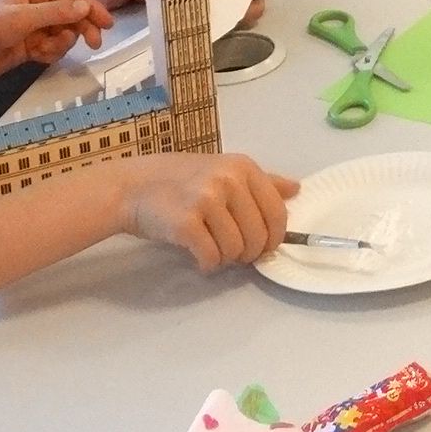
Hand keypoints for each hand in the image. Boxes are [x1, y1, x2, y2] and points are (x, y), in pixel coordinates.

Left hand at [0, 0, 107, 88]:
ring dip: (60, 43)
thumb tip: (86, 8)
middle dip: (81, 29)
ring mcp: (34, 25)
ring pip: (64, 33)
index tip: (109, 23)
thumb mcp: (23, 19)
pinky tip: (36, 56)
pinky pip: (52, 47)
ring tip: (45, 50)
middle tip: (94, 44)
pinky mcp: (30, 44)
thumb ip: (57, 13)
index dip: (92, 8)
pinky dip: (49, 53)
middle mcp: (37, 3)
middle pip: (72, 15)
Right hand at [121, 153, 299, 270]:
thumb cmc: (181, 179)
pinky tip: (198, 256)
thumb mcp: (224, 170)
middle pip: (259, 236)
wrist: (133, 186)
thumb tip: (297, 189)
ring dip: (226, 258)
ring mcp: (206, 200)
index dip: (274, 238)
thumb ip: (262, 181)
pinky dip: (207, 264)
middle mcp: (228, 180)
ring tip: (212, 249)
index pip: (277, 213)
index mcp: (244, 167)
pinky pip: (211, 257)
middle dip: (249, 253)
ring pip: (236, 250)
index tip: (263, 246)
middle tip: (232, 252)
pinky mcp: (186, 223)